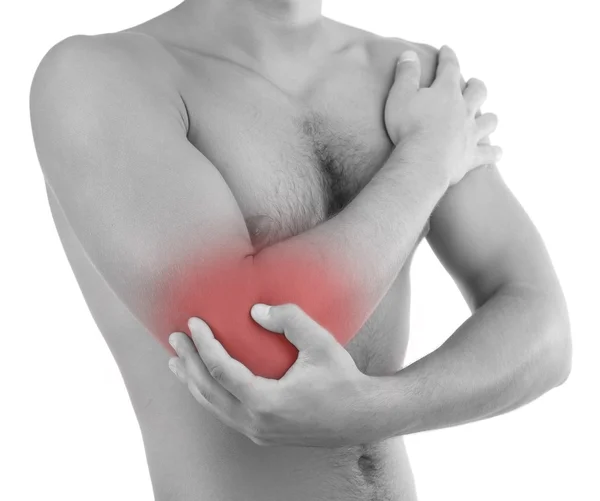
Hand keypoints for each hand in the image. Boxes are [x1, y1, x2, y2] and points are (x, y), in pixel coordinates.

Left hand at [167, 304, 386, 447]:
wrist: (362, 417)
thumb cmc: (343, 380)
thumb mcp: (320, 343)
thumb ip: (288, 320)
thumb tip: (255, 310)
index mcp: (266, 402)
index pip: (221, 371)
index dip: (203, 345)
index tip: (193, 323)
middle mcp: (256, 422)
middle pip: (208, 391)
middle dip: (188, 363)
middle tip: (175, 339)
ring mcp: (258, 432)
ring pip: (214, 407)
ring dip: (194, 382)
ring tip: (178, 362)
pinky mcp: (264, 434)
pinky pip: (226, 414)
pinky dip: (210, 396)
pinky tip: (206, 383)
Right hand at [384, 45, 501, 185]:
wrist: (424, 161)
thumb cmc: (408, 127)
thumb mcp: (400, 95)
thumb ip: (406, 73)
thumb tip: (409, 53)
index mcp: (446, 92)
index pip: (449, 67)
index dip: (447, 57)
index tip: (446, 50)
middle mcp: (464, 110)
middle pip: (478, 92)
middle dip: (476, 86)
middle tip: (474, 83)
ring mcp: (470, 133)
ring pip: (488, 121)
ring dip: (489, 118)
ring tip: (487, 117)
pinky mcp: (471, 156)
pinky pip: (488, 154)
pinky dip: (493, 152)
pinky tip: (497, 152)